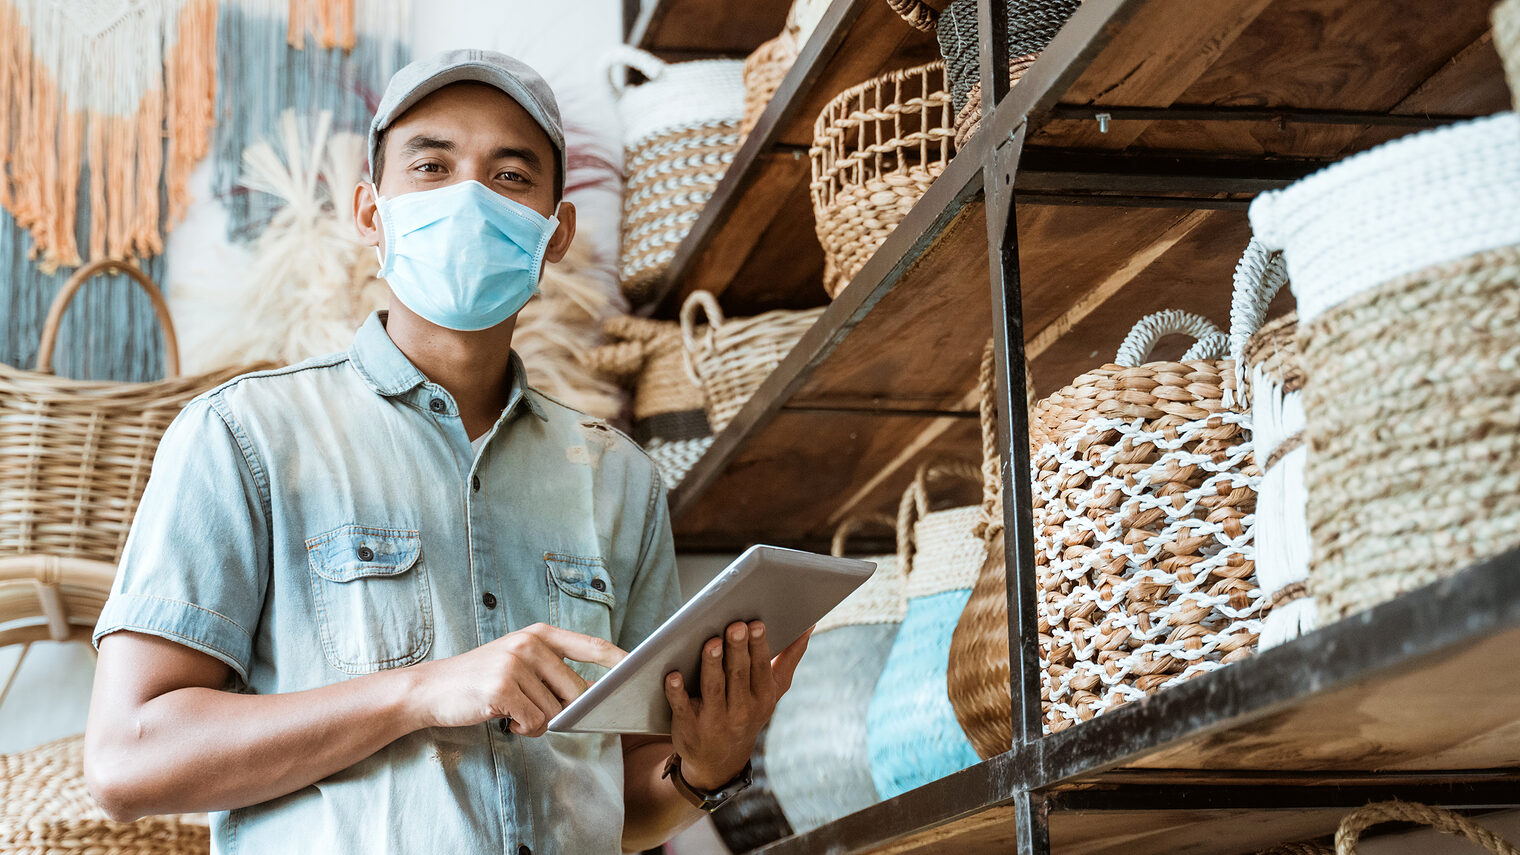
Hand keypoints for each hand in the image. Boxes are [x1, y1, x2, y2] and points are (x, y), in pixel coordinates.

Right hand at [410, 623, 625, 736]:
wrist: (431, 689)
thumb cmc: (481, 679)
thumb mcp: (518, 661)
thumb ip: (553, 671)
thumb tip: (593, 698)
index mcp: (539, 634)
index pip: (592, 646)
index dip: (619, 660)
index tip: (640, 669)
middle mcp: (530, 644)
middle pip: (577, 691)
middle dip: (563, 711)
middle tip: (532, 710)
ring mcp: (515, 665)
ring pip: (555, 712)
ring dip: (537, 722)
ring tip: (512, 711)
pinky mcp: (502, 689)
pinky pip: (534, 723)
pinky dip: (523, 730)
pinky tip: (504, 719)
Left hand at [662, 621, 810, 789]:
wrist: (720, 761)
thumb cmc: (748, 711)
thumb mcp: (773, 691)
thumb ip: (789, 658)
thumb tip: (810, 625)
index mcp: (762, 697)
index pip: (761, 668)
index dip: (758, 646)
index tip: (756, 624)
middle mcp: (741, 710)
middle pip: (738, 675)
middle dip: (737, 650)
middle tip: (735, 626)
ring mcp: (714, 720)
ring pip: (713, 688)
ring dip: (712, 665)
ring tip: (712, 643)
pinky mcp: (689, 727)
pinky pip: (682, 707)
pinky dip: (677, 692)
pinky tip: (672, 675)